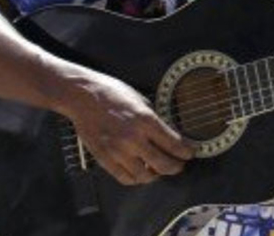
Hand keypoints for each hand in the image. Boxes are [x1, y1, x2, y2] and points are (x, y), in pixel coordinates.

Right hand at [62, 72, 194, 185]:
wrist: (83, 96)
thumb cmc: (111, 93)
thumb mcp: (140, 100)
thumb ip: (153, 119)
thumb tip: (167, 133)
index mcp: (146, 120)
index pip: (174, 144)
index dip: (186, 152)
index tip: (190, 153)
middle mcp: (134, 138)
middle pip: (164, 165)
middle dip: (176, 166)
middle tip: (179, 164)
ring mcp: (118, 151)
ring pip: (145, 176)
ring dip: (156, 175)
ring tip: (158, 169)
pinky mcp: (105, 159)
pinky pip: (125, 178)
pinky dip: (136, 179)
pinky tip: (141, 172)